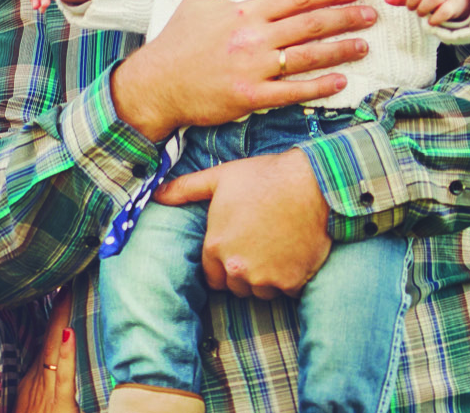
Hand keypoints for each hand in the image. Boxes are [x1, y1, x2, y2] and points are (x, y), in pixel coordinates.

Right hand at [10, 290, 79, 412]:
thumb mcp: (31, 402)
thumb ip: (44, 383)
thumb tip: (54, 360)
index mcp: (35, 378)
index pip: (45, 341)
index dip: (52, 317)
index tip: (59, 291)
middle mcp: (39, 379)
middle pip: (48, 337)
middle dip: (56, 309)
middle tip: (65, 278)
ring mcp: (48, 390)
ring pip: (53, 349)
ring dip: (59, 321)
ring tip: (65, 293)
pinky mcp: (60, 404)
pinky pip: (64, 377)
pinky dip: (66, 355)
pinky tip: (68, 333)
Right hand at [111, 0, 377, 142]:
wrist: (156, 84)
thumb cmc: (177, 42)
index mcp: (244, 12)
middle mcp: (253, 38)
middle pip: (311, 24)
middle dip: (346, 17)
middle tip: (372, 15)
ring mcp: (254, 69)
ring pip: (309, 56)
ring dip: (341, 50)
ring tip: (364, 45)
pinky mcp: (252, 97)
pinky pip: (294, 91)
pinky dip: (319, 86)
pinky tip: (340, 82)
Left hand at [154, 149, 332, 299]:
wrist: (312, 183)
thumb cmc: (264, 177)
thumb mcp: (219, 178)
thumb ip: (185, 189)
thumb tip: (156, 193)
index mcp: (215, 246)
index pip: (212, 276)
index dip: (223, 265)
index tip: (237, 251)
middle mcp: (236, 267)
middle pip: (235, 286)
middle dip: (243, 273)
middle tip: (259, 248)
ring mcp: (265, 278)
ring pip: (260, 292)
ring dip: (266, 279)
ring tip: (276, 251)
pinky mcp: (291, 282)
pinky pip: (286, 292)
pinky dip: (290, 280)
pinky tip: (294, 255)